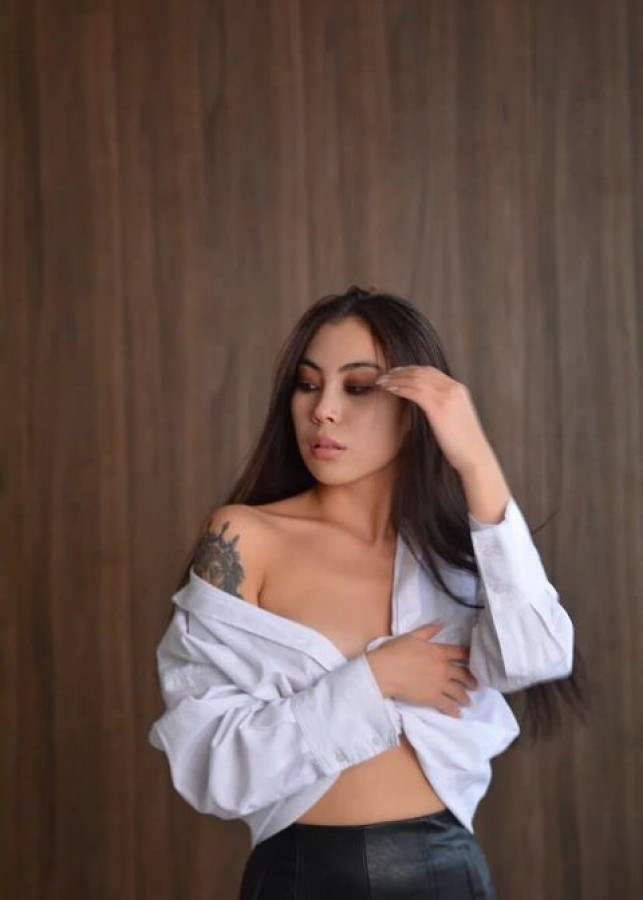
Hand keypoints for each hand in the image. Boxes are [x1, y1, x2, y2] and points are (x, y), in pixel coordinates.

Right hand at [366, 623, 477, 715]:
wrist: (385, 671)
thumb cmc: (396, 651)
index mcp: (439, 652)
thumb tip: (441, 623)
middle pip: (463, 675)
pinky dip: (454, 711)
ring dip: (465, 697)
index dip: (470, 656)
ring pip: (458, 692)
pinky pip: (448, 705)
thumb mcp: (412, 636)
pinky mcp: (433, 698)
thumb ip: (428, 630)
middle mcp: (444, 668)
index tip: (476, 661)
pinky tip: (457, 714)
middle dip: (471, 681)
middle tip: (475, 686)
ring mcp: (440, 684)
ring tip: (467, 702)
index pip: (461, 653)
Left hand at [375, 365, 491, 473]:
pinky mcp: (438, 407)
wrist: (474, 455)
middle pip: (421, 371)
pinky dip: (400, 388)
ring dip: (396, 379)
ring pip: (415, 379)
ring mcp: (446, 396)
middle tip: (385, 375)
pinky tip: (390, 390)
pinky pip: (414, 391)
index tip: (396, 372)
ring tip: (382, 382)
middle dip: (400, 372)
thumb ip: (445, 406)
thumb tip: (429, 406)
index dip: (411, 369)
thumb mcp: (456, 418)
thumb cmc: (462, 443)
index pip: (430, 371)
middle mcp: (452, 388)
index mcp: (458, 389)